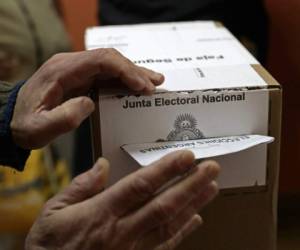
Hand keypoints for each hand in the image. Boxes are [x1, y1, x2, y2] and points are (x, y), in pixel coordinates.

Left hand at [10, 49, 163, 148]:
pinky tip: (136, 88)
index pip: (101, 60)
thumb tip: (89, 103)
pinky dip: (123, 81)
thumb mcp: (39, 128)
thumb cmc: (24, 124)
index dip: (125, 71)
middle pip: (110, 60)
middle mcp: (71, 65)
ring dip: (133, 74)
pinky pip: (106, 76)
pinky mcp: (80, 80)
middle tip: (156, 84)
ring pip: (110, 66)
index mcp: (62, 71)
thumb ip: (64, 117)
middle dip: (135, 71)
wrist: (12, 119)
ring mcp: (76, 71)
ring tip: (154, 83)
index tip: (142, 86)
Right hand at [25, 150, 219, 249]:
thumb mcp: (53, 213)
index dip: (166, 170)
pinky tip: (196, 219)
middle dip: (190, 185)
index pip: (140, 186)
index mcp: (101, 214)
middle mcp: (121, 231)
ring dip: (193, 205)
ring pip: (169, 224)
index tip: (186, 156)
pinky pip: (163, 247)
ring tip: (211, 188)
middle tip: (212, 168)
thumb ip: (80, 186)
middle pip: (163, 205)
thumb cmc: (49, 249)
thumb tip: (103, 165)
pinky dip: (182, 233)